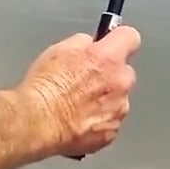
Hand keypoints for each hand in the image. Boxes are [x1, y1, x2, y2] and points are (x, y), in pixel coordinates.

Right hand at [21, 25, 141, 157]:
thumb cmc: (46, 89)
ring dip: (105, 98)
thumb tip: (89, 45)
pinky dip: (99, 120)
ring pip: (118, 98)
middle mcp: (120, 82)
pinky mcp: (112, 131)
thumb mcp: (60, 49)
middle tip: (85, 79)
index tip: (111, 42)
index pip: (130, 37)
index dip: (118, 39)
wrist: (39, 123)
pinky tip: (79, 118)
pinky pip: (111, 120)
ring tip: (77, 103)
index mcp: (109, 58)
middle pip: (125, 71)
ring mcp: (118, 109)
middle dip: (110, 73)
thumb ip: (84, 43)